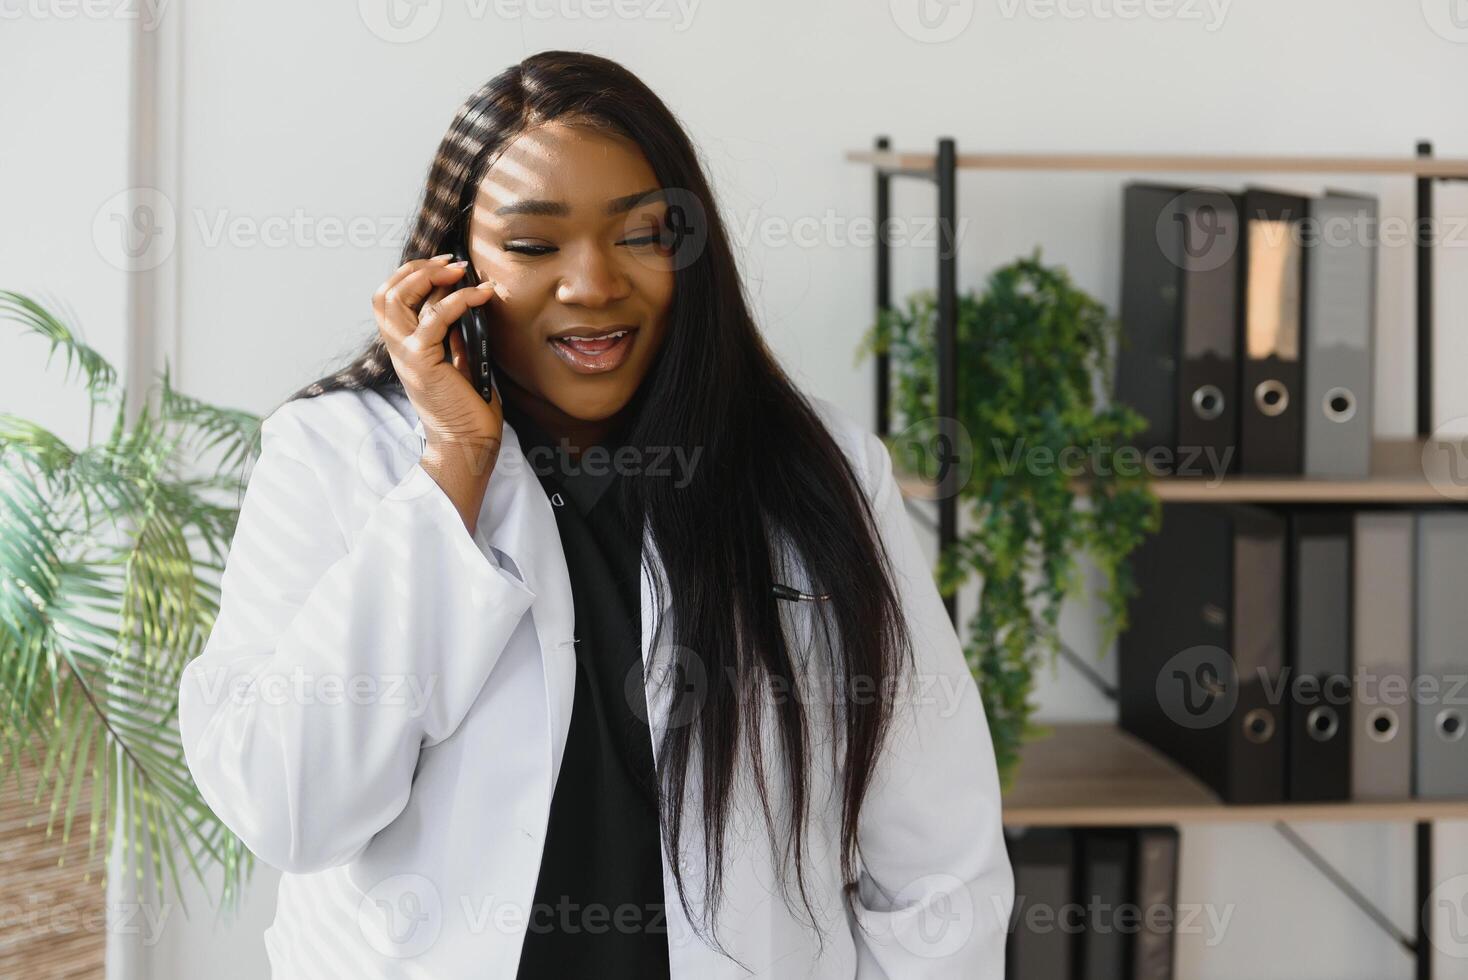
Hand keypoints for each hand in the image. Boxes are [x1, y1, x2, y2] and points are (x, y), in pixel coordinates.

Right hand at [372, 255, 501, 531]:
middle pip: (386, 293)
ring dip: (431, 277)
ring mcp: (405, 355)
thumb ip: (454, 333)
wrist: (468, 444)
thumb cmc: (469, 407)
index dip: (412, 274)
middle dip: (417, 269)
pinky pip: (434, 318)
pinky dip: (458, 300)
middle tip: (452, 263)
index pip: (390, 298)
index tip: (446, 264)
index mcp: (404, 347)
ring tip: (462, 271)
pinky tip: (481, 295)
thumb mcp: (460, 360)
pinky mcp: (421, 362)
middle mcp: (398, 349)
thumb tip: (464, 301)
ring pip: (397, 299)